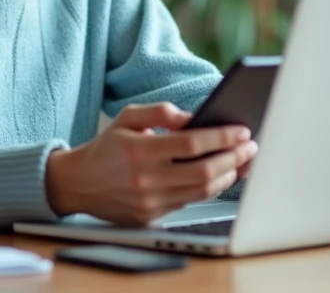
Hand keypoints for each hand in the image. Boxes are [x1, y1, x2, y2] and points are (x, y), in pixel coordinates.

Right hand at [45, 102, 256, 225]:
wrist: (78, 183)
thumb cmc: (107, 147)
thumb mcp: (127, 118)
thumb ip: (160, 112)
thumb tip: (193, 118)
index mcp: (139, 150)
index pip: (191, 144)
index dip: (221, 137)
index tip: (242, 131)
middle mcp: (145, 179)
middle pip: (203, 171)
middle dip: (233, 158)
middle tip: (251, 146)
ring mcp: (149, 202)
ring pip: (201, 191)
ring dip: (228, 176)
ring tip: (242, 161)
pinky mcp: (151, 216)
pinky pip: (189, 202)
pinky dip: (210, 188)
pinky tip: (221, 175)